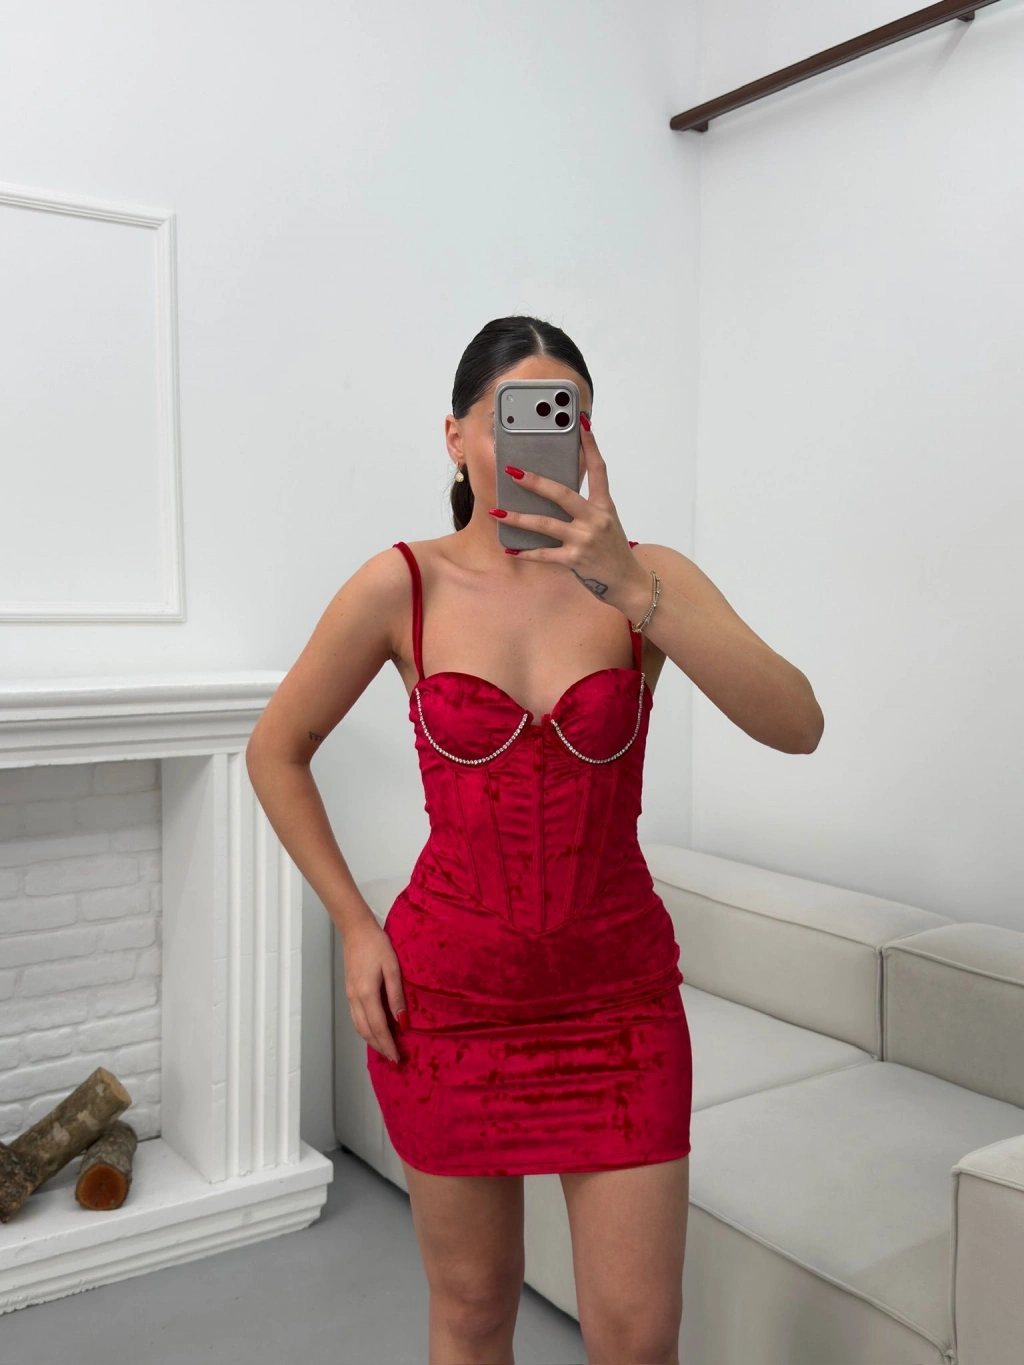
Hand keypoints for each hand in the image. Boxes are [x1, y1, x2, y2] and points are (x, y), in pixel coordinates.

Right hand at [342, 916, 407, 1063]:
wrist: (356, 930)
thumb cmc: (377, 945)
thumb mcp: (393, 968)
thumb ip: (396, 996)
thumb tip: (402, 1021)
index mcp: (367, 994)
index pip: (378, 1027)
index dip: (388, 1044)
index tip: (397, 1058)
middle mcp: (355, 998)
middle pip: (366, 1031)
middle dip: (380, 1047)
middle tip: (393, 1058)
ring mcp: (350, 995)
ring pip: (359, 1026)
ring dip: (371, 1040)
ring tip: (385, 1048)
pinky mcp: (349, 991)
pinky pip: (356, 1018)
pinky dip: (365, 1029)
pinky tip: (374, 1030)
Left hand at [490, 414, 648, 609]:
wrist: (627, 582)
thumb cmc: (613, 550)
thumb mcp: (606, 522)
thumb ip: (586, 506)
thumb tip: (556, 491)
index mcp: (604, 506)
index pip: (599, 469)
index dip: (590, 445)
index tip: (581, 424)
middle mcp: (595, 519)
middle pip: (562, 494)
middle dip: (535, 482)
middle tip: (513, 471)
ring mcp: (584, 540)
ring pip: (545, 524)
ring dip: (518, 518)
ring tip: (497, 511)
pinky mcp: (575, 560)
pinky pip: (545, 554)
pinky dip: (526, 553)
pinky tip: (510, 550)